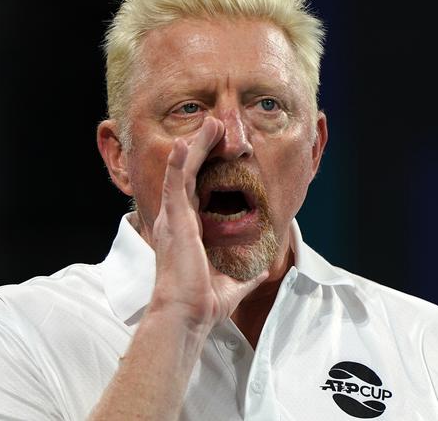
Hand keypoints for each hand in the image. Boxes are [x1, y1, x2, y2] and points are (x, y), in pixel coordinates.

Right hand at [149, 116, 268, 328]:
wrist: (187, 314)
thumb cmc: (203, 301)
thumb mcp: (233, 282)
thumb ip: (247, 273)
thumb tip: (263, 271)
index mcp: (188, 230)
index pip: (198, 189)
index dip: (207, 167)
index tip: (221, 149)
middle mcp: (177, 219)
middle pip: (190, 173)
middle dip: (202, 148)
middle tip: (216, 126)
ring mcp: (174, 217)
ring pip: (183, 171)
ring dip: (196, 146)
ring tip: (210, 124)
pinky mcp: (174, 220)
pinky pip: (175, 183)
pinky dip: (178, 162)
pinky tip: (183, 143)